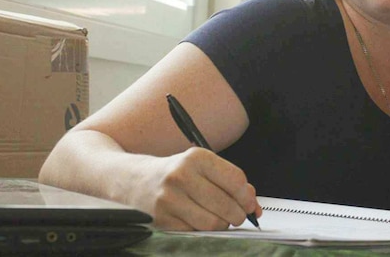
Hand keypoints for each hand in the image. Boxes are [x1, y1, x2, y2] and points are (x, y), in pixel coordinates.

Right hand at [131, 147, 261, 230]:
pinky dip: (203, 230)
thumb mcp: (202, 167)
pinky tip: (198, 220)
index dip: (247, 196)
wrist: (134, 181)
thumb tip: (254, 206)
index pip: (235, 180)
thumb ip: (231, 182)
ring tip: (219, 218)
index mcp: (196, 158)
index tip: (250, 203)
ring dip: (222, 225)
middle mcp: (181, 176)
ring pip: (212, 223)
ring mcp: (169, 199)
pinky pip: (195, 232)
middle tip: (238, 215)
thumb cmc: (176, 173)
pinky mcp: (162, 220)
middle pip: (226, 205)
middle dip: (238, 214)